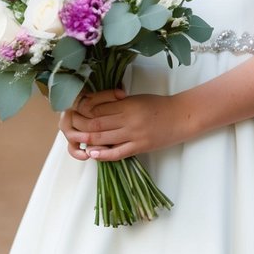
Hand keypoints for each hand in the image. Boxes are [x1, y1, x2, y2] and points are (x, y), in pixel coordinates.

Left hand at [62, 88, 185, 161]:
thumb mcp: (136, 99)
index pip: (98, 108)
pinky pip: (118, 152)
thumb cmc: (159, 105)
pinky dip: (103, 154)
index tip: (75, 113)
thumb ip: (118, 104)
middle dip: (81, 126)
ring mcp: (134, 134)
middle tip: (71, 128)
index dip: (83, 111)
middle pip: (97, 123)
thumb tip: (96, 108)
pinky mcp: (140, 146)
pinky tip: (93, 154)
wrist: (182, 116)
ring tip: (77, 141)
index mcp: (127, 104)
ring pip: (104, 138)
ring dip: (88, 140)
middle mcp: (128, 118)